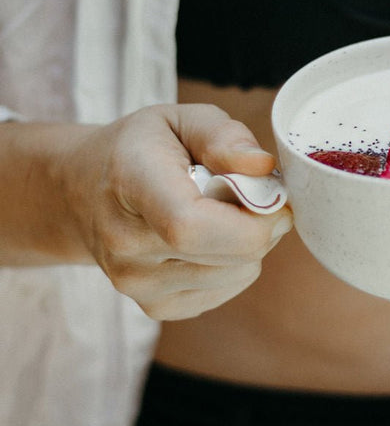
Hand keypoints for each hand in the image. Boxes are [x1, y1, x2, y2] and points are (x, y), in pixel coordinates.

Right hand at [58, 104, 292, 319]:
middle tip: (256, 196)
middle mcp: (125, 242)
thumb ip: (223, 136)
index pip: (192, 226)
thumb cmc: (140, 149)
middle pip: (229, 255)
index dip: (251, 220)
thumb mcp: (179, 118)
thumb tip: (261, 167)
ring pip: (237, 274)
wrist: (81, 192)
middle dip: (263, 225)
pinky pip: (225, 291)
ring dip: (249, 244)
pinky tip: (209, 239)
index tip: (273, 196)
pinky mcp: (154, 307)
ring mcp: (135, 282)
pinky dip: (234, 265)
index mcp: (130, 182)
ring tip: (223, 213)